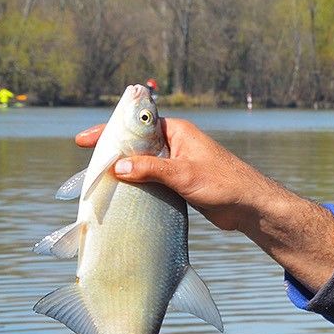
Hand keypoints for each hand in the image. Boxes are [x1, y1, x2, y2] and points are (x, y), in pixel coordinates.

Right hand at [74, 117, 270, 232]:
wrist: (249, 207)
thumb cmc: (222, 183)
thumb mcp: (183, 174)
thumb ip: (151, 169)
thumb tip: (118, 168)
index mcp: (175, 132)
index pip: (135, 127)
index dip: (108, 133)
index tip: (84, 141)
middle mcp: (174, 144)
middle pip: (135, 145)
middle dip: (112, 154)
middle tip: (88, 165)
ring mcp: (177, 164)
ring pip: (142, 165)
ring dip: (125, 173)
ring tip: (99, 183)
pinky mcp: (180, 183)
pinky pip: (152, 181)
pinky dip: (138, 186)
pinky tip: (124, 196)